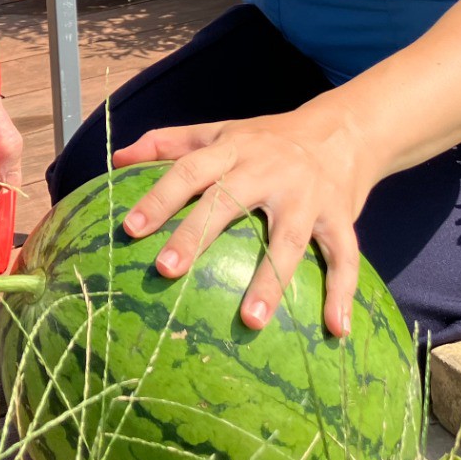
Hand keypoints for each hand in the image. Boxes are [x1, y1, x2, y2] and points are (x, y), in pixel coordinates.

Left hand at [113, 98, 378, 336]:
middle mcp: (269, 169)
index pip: (190, 169)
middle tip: (165, 271)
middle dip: (196, 235)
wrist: (342, 131)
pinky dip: (342, 292)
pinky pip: (344, 256)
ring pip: (288, 239)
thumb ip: (168, 143)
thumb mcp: (219, 131)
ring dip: (271, 281)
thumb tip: (117, 158)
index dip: (160, 196)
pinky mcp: (340, 216)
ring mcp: (307, 195)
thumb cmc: (267, 139)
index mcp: (234, 149)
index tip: (130, 227)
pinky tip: (335, 328)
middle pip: (228, 202)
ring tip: (250, 322)